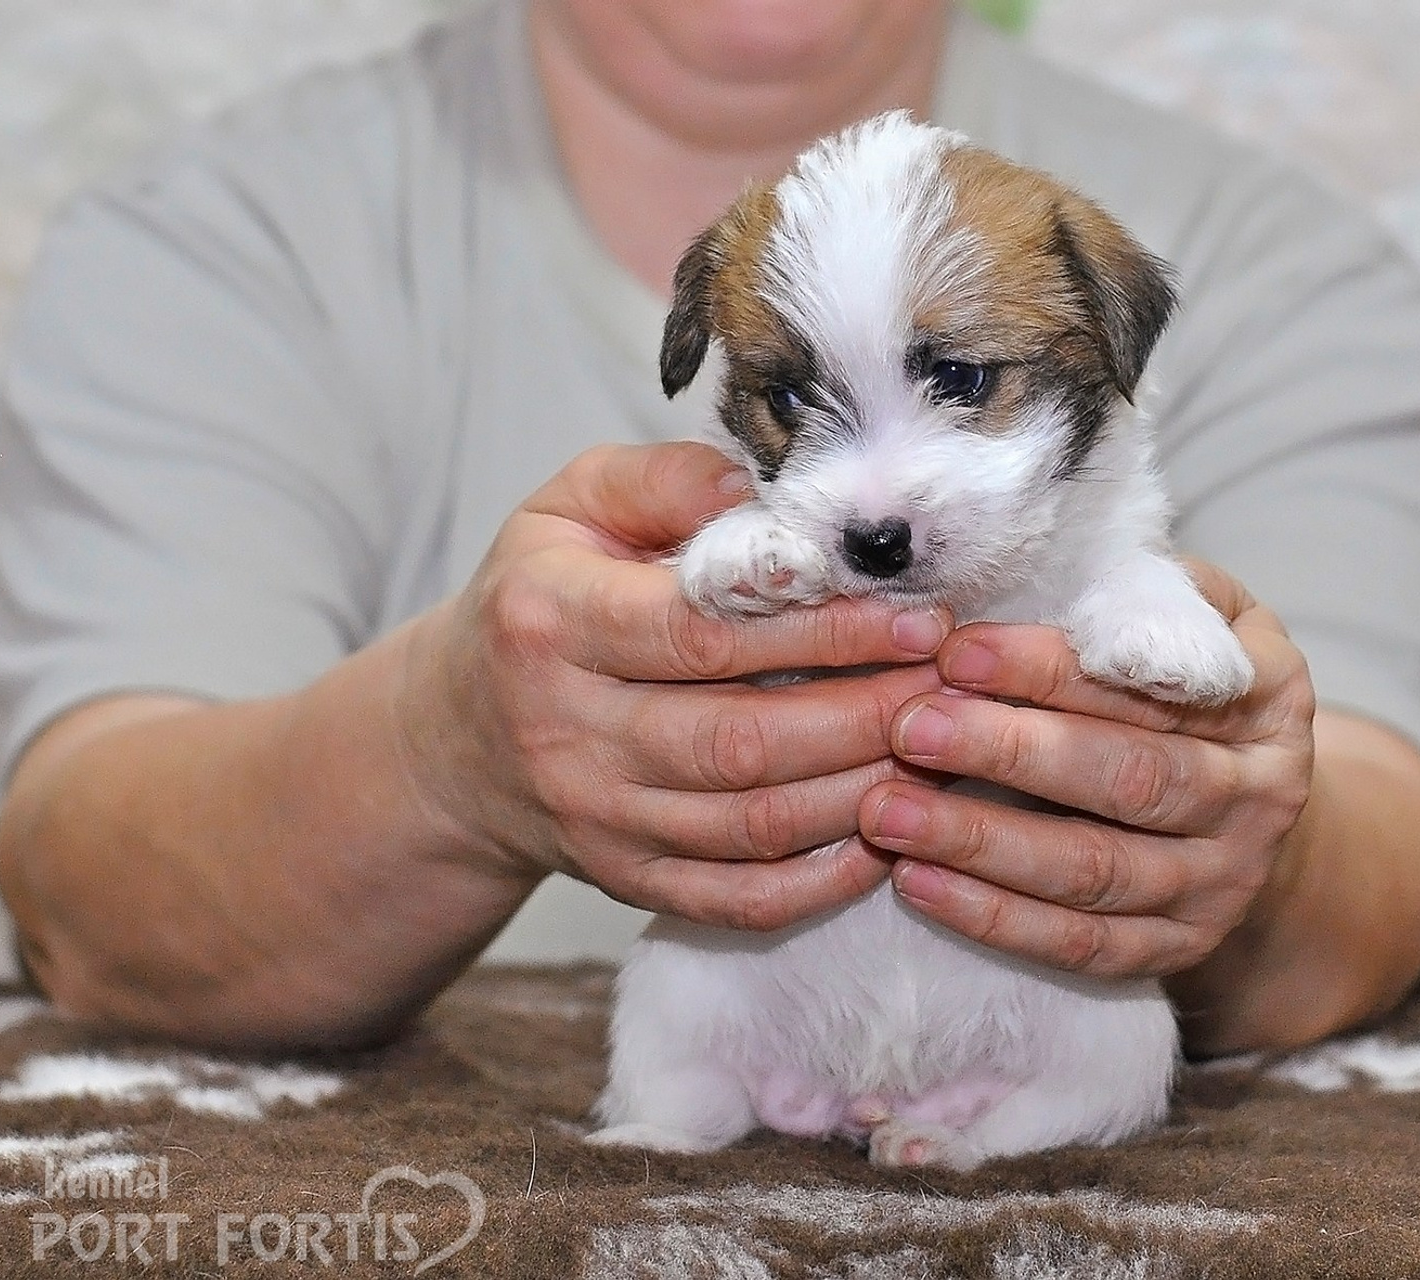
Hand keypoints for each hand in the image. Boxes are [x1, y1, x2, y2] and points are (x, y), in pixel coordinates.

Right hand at [394, 442, 951, 931]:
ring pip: (754, 824)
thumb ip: (663, 479)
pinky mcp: (626, 881)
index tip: (919, 616)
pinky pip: (738, 898)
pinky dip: (822, 880)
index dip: (823, 631)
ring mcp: (597, 820)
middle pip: (741, 740)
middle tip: (955, 685)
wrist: (464, 732)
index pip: (704, 634)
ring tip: (945, 748)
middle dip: (869, 714)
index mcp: (552, 624)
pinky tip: (888, 835)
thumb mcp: (571, 505)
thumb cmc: (543, 597)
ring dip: (865, 792)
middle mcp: (568, 732)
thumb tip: (759, 489)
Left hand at [857, 559, 1314, 977]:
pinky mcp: (1178, 949)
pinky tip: (917, 882)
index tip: (956, 650)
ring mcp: (1221, 883)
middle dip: (1009, 753)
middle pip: (1127, 780)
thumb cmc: (1185, 687)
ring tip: (886, 811)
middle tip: (911, 728)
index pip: (1148, 683)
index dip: (1048, 670)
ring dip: (982, 843)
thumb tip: (1033, 550)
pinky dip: (994, 918)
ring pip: (1094, 873)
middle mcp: (1258, 795)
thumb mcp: (1195, 618)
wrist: (1248, 806)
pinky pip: (1079, 945)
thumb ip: (1136, 591)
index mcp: (1266, 695)